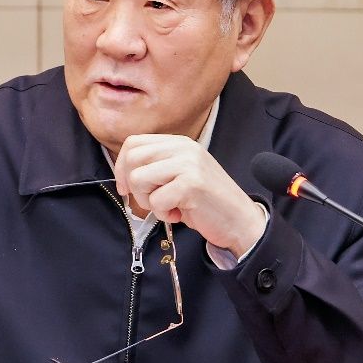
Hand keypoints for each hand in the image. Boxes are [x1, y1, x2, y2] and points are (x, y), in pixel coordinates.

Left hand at [113, 134, 266, 255]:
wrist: (240, 219)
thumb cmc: (205, 202)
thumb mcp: (180, 174)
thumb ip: (156, 166)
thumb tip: (122, 173)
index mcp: (179, 142)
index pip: (133, 143)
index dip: (121, 167)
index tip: (126, 187)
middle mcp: (183, 148)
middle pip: (132, 159)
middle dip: (134, 187)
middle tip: (153, 200)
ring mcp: (188, 164)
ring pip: (138, 179)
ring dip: (148, 201)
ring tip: (169, 206)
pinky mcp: (191, 184)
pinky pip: (156, 200)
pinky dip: (164, 214)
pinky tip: (181, 213)